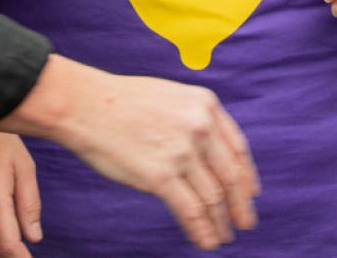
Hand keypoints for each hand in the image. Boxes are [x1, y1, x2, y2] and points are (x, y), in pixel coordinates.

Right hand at [1, 56, 257, 251]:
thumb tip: (210, 155)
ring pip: (212, 197)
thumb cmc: (123, 101)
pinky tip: (205, 241)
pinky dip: (201, 230)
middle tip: (245, 223)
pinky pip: (190, 211)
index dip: (246, 176)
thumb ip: (195, 120)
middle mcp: (200, 127)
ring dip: (220, 222)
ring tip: (222, 237)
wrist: (86, 105)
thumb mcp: (172, 96)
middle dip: (240, 205)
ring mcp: (182, 152)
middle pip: (230, 176)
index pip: (238, 148)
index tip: (250, 193)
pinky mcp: (160, 176)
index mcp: (206, 105)